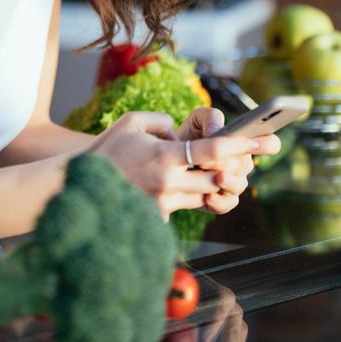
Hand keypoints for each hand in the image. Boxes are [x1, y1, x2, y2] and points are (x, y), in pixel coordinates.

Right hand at [87, 111, 262, 218]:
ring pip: (204, 196)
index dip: (242, 145)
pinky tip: (170, 186)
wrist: (76, 185)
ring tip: (207, 171)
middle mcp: (168, 184)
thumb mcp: (133, 122)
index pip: (214, 150)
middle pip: (218, 180)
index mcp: (165, 157)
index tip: (264, 140)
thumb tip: (179, 132)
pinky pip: (183, 208)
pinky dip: (186, 196)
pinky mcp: (156, 220)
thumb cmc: (106, 150)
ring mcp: (163, 205)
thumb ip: (163, 122)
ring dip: (210, 185)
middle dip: (233, 171)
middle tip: (243, 162)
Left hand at [175, 107, 280, 213]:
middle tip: (212, 158)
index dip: (267, 143)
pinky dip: (219, 201)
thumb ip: (210, 118)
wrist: (168, 157)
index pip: (269, 143)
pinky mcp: (220, 200)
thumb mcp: (198, 119)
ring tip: (217, 177)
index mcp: (244, 143)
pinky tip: (208, 196)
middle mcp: (242, 164)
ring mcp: (233, 183)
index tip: (255, 142)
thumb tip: (216, 132)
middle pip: (247, 164)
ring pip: (239, 185)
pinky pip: (227, 204)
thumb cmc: (189, 136)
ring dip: (228, 181)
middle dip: (230, 161)